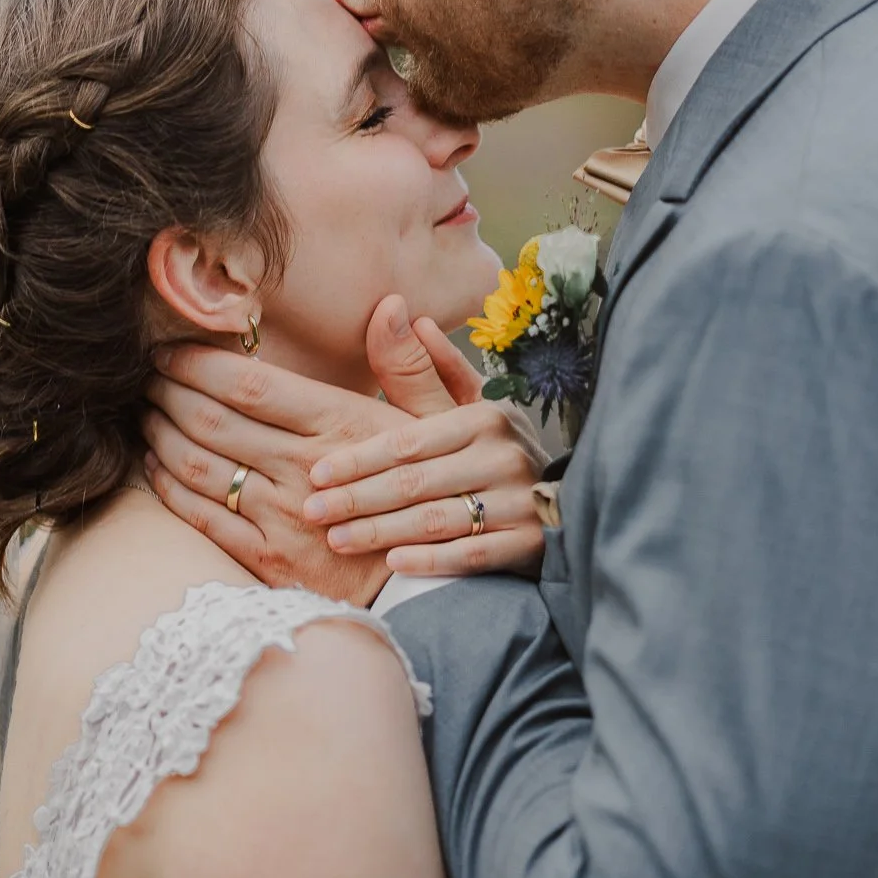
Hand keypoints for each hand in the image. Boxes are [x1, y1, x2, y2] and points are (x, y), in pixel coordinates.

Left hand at [141, 297, 544, 599]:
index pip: (253, 385)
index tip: (171, 348)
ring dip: (160, 435)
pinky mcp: (270, 561)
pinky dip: (170, 487)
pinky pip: (202, 517)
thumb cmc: (440, 497)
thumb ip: (411, 367)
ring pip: (200, 466)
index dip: (201, 362)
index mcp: (343, 426)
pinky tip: (156, 466)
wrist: (437, 589)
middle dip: (168, 392)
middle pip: (214, 419)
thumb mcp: (444, 426)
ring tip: (144, 412)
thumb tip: (393, 307)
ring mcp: (284, 517)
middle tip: (143, 374)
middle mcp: (307, 468)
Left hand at [302, 350, 546, 578]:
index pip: (408, 441)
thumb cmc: (494, 451)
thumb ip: (426, 371)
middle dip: (358, 497)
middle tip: (312, 510)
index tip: (317, 472)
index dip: (359, 457)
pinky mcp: (528, 543)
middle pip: (416, 482)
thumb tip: (405, 314)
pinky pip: (471, 554)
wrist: (565, 500)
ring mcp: (518, 502)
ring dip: (382, 531)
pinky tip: (392, 564)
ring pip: (437, 520)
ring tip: (336, 539)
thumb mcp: (466, 409)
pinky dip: (431, 560)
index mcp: (483, 418)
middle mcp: (503, 456)